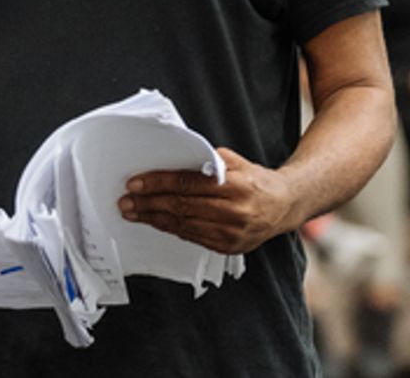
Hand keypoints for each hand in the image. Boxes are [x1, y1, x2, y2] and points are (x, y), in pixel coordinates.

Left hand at [118, 147, 296, 254]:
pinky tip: (157, 222)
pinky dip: (172, 229)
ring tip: (134, 213)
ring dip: (154, 219)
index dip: (158, 183)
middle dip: (149, 204)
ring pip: (183, 225)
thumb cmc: (255, 180)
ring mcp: (231, 232)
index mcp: (236, 184)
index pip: (188, 183)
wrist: (283, 206)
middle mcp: (234, 210)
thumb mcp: (236, 162)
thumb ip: (208, 162)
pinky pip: (192, 237)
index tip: (135, 183)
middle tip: (126, 201)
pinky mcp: (228, 247)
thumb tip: (172, 161)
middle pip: (182, 206)